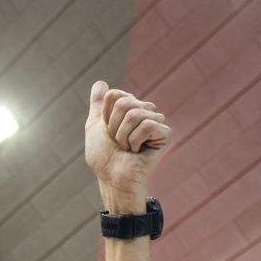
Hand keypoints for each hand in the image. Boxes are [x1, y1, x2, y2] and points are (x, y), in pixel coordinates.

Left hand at [84, 81, 169, 209]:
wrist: (112, 178)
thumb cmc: (103, 157)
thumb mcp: (95, 127)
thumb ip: (97, 105)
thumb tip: (100, 82)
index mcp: (130, 107)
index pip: (114, 95)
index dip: (105, 116)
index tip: (108, 132)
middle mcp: (145, 111)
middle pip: (124, 102)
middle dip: (114, 126)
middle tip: (119, 143)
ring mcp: (156, 121)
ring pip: (134, 113)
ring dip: (123, 136)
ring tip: (128, 149)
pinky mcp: (165, 133)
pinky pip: (146, 125)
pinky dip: (135, 141)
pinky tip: (138, 152)